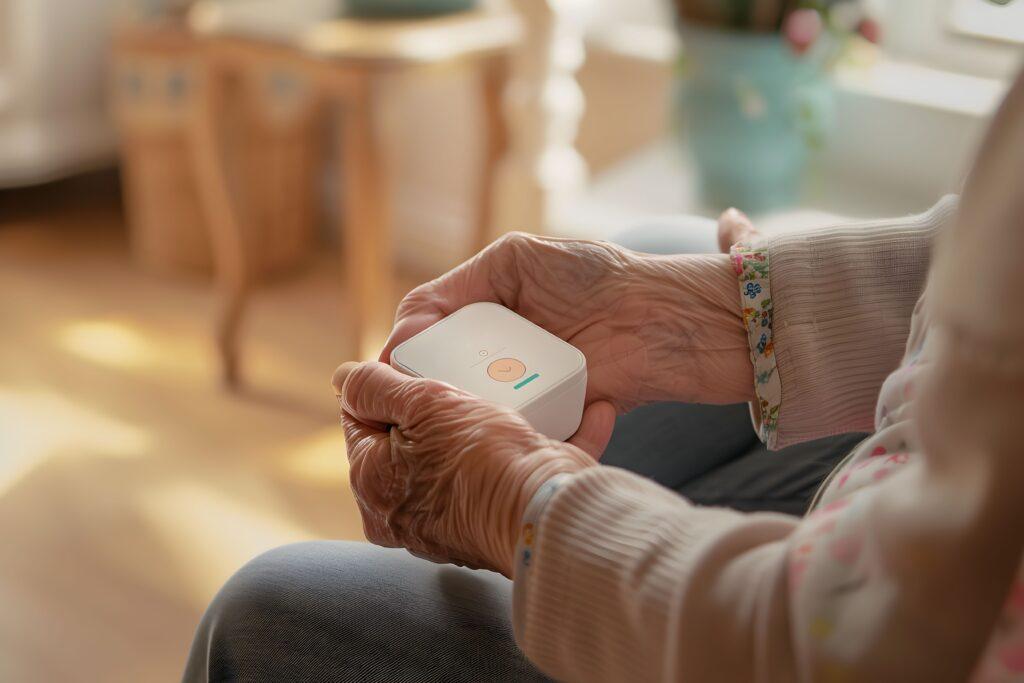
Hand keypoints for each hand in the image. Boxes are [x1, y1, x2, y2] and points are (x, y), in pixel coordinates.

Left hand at [332, 361, 612, 576]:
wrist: (550, 511)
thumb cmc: (488, 457)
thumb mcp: (424, 403)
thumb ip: (375, 385)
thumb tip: (341, 377)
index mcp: (369, 483)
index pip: (360, 416)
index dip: (391, 386)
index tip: (427, 378)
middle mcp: (394, 517)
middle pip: (401, 441)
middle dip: (429, 414)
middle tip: (462, 399)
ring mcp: (436, 531)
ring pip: (439, 461)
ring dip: (460, 437)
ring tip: (491, 421)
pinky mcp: (476, 536)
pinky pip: (473, 485)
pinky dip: (486, 466)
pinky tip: (508, 449)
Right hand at [381, 232, 751, 412]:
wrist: (663, 318)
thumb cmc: (598, 276)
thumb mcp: (517, 260)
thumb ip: (462, 285)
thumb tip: (408, 324)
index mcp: (486, 308)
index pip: (425, 328)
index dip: (406, 345)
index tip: (396, 360)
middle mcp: (498, 348)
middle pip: (438, 371)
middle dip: (422, 381)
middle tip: (412, 392)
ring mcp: (521, 383)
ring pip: (467, 403)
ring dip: (455, 405)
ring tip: (449, 407)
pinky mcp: (547, 416)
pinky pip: (508, 425)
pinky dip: (496, 424)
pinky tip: (487, 419)